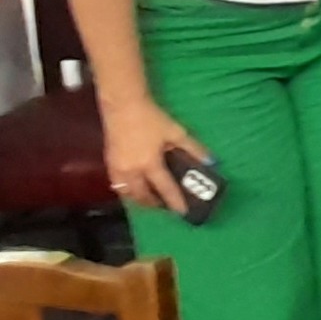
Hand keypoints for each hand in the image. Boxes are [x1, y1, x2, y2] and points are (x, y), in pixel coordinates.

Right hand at [101, 98, 209, 214]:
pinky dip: (128, 191)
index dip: (175, 202)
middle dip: (155, 204)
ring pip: (127, 194)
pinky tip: (135, 187)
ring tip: (152, 199)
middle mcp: (131, 172)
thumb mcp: (176, 132)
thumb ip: (193, 148)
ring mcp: (117, 169)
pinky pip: (117, 186)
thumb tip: (211, 162)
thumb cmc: (151, 119)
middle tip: (167, 206)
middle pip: (143, 197)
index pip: (165, 189)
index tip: (183, 213)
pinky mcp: (109, 163)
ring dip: (140, 200)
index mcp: (149, 165)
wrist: (123, 107)